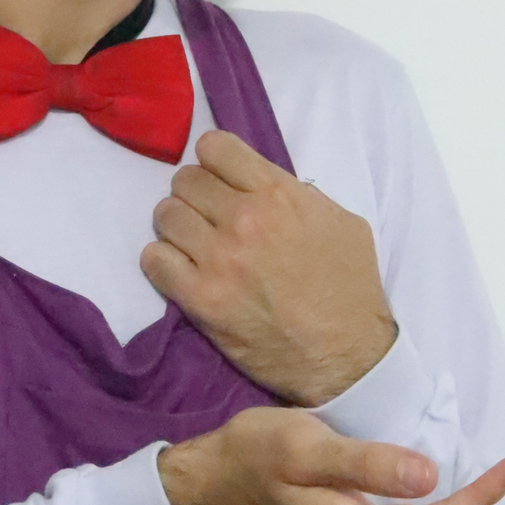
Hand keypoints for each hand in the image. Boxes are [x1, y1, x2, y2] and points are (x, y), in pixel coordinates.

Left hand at [141, 130, 395, 406]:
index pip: (214, 147)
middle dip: (194, 196)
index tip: (219, 180)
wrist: (347, 356)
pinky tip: (181, 272)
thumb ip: (299, 195)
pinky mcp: (201, 300)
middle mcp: (243, 219)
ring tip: (193, 246)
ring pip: (165, 216)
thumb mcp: (342, 221)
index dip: (213, 162)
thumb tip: (263, 185)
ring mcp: (219, 260)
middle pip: (184, 181)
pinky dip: (162, 263)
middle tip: (207, 219)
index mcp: (278, 194)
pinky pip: (154, 261)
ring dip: (176, 229)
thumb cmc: (350, 288)